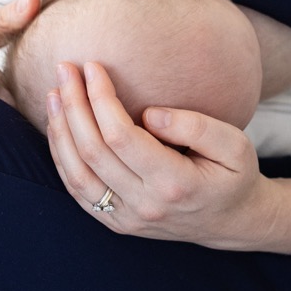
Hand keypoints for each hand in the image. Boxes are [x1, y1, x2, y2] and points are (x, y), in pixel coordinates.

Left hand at [46, 60, 279, 248]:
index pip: (121, 137)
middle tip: (65, 68)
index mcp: (175, 184)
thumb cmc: (234, 174)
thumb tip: (150, 113)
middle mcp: (145, 206)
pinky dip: (61, 157)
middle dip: (74, 105)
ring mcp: (128, 219)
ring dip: (60, 130)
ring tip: (54, 93)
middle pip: (93, 152)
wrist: (232, 222)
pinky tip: (58, 127)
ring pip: (77, 174)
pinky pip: (78, 191)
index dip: (101, 98)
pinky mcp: (117, 223)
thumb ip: (196, 126)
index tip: (93, 67)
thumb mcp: (236, 145)